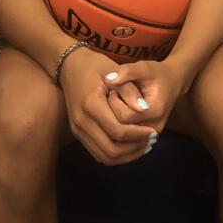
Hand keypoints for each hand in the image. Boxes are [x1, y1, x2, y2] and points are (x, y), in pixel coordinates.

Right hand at [59, 46, 154, 165]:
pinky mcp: (78, 133)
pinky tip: (130, 146)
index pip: (118, 131)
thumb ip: (129, 91)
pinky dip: (116, 155)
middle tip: (150, 141)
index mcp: (91, 105)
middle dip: (134, 149)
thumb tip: (144, 109)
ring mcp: (78, 130)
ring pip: (105, 157)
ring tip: (143, 146)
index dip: (138, 135)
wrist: (69, 66)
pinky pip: (98, 153)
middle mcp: (81, 121)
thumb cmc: (94, 65)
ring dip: (126, 156)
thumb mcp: (114, 70)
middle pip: (111, 150)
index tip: (153, 131)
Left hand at [102, 58, 187, 133]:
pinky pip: (126, 139)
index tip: (115, 89)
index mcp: (156, 110)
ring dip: (115, 119)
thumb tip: (109, 79)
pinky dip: (119, 126)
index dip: (114, 102)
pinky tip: (121, 111)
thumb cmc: (156, 75)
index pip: (124, 116)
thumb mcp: (143, 67)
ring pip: (122, 135)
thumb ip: (127, 71)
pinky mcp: (147, 139)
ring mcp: (151, 136)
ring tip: (120, 103)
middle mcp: (155, 127)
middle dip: (113, 111)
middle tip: (115, 96)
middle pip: (122, 127)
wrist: (172, 84)